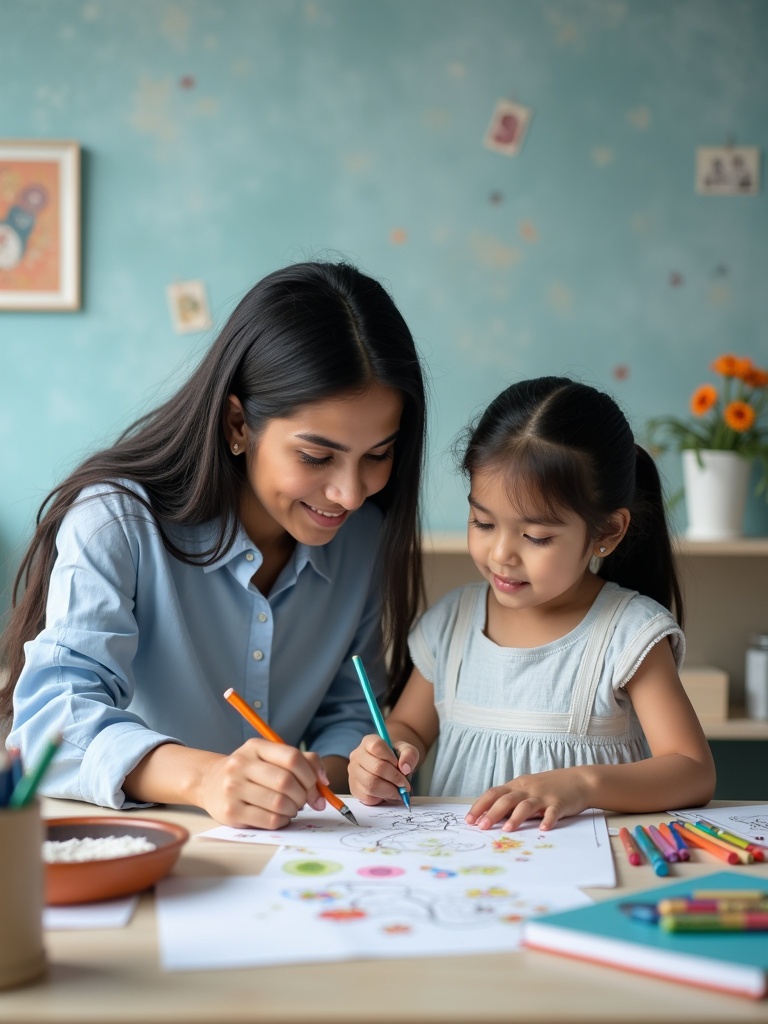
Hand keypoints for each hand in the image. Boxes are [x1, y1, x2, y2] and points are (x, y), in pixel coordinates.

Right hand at [196, 738, 328, 829]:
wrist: (210, 782)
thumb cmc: (251, 770)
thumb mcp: (271, 756)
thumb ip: (303, 761)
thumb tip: (324, 783)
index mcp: (255, 747)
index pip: (292, 757)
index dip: (310, 774)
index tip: (316, 786)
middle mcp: (241, 765)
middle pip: (286, 782)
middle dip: (303, 795)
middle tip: (304, 800)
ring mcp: (233, 789)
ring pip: (279, 803)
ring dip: (293, 809)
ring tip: (291, 807)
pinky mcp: (231, 812)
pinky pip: (269, 821)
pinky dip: (283, 820)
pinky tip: (280, 816)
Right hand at [348, 734, 417, 805]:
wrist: (388, 769)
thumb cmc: (396, 758)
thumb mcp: (407, 751)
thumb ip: (409, 755)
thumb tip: (405, 768)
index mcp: (368, 741)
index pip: (377, 746)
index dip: (391, 758)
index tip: (401, 767)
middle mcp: (357, 755)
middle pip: (376, 767)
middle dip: (395, 778)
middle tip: (405, 785)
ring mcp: (353, 773)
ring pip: (371, 784)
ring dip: (390, 791)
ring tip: (398, 791)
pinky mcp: (354, 788)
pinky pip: (368, 796)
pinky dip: (382, 798)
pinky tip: (388, 793)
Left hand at [465, 768, 590, 831]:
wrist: (578, 780)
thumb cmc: (549, 787)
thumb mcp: (527, 789)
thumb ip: (511, 801)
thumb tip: (490, 816)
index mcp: (516, 786)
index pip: (493, 793)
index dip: (480, 806)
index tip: (469, 819)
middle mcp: (527, 789)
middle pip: (506, 799)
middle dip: (492, 813)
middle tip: (481, 827)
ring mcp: (543, 796)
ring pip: (526, 805)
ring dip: (516, 817)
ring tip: (506, 830)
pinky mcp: (559, 803)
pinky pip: (552, 812)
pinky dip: (547, 820)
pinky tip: (543, 829)